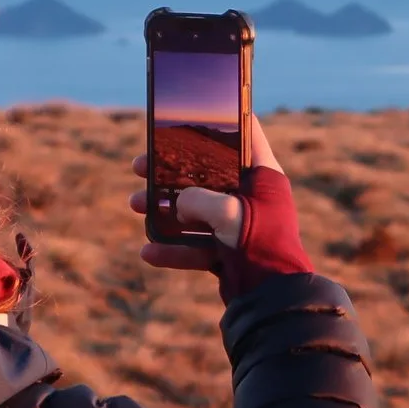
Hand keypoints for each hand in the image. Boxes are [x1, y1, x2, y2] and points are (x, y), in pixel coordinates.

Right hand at [130, 116, 311, 297]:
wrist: (273, 298)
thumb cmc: (260, 244)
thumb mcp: (226, 212)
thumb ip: (196, 199)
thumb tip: (178, 204)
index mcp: (264, 178)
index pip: (247, 136)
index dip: (224, 120)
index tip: (195, 110)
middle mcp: (253, 198)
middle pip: (208, 175)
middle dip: (172, 172)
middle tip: (142, 165)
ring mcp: (240, 227)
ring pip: (196, 212)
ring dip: (164, 210)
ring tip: (135, 204)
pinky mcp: (230, 253)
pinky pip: (196, 247)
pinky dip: (173, 249)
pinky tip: (149, 251)